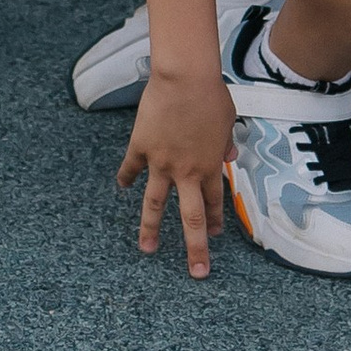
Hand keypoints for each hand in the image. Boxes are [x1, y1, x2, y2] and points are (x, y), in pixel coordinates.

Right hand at [120, 64, 233, 276]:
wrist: (184, 78)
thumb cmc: (211, 95)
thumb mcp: (228, 121)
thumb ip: (225, 142)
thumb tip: (228, 152)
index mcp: (210, 166)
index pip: (215, 203)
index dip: (216, 222)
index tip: (216, 236)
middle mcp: (186, 171)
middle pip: (191, 219)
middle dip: (195, 249)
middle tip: (197, 272)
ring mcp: (161, 162)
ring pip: (155, 204)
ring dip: (150, 229)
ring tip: (147, 249)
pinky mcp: (141, 148)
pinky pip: (131, 168)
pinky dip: (126, 177)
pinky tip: (121, 187)